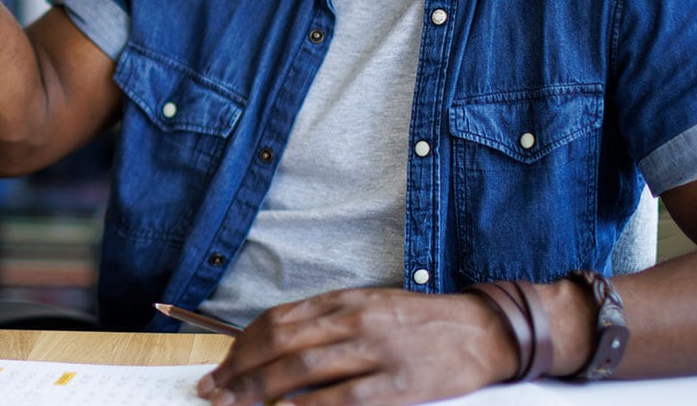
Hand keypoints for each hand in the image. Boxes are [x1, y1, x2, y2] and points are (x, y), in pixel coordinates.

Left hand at [198, 289, 514, 405]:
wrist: (481, 331)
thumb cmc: (419, 324)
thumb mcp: (368, 307)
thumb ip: (325, 324)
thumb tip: (274, 347)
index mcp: (344, 301)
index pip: (277, 321)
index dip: (241, 347)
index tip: (220, 368)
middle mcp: (354, 321)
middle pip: (281, 345)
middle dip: (240, 371)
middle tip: (215, 393)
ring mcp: (376, 351)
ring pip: (304, 370)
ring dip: (262, 390)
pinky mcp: (399, 384)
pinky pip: (344, 398)